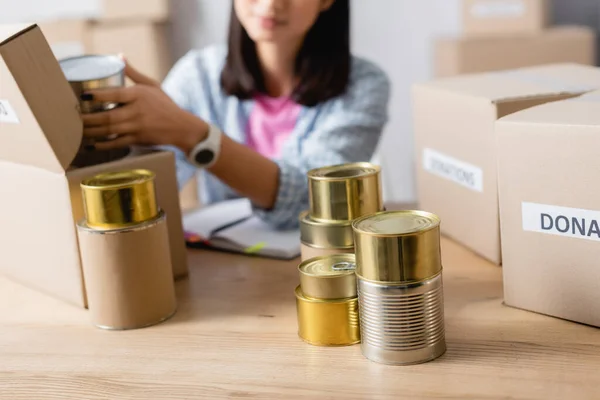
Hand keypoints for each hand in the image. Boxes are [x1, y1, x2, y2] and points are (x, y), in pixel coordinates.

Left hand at [81, 58, 207, 152]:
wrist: (182, 127)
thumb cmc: (165, 105)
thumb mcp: (152, 85)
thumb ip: (134, 73)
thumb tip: (119, 56)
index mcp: (139, 95)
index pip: (115, 94)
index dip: (98, 95)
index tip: (83, 95)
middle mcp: (137, 111)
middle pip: (108, 116)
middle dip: (89, 118)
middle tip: (74, 117)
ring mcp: (137, 127)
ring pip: (110, 130)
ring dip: (92, 131)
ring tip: (77, 130)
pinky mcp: (138, 140)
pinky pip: (117, 142)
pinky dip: (104, 144)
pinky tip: (92, 145)